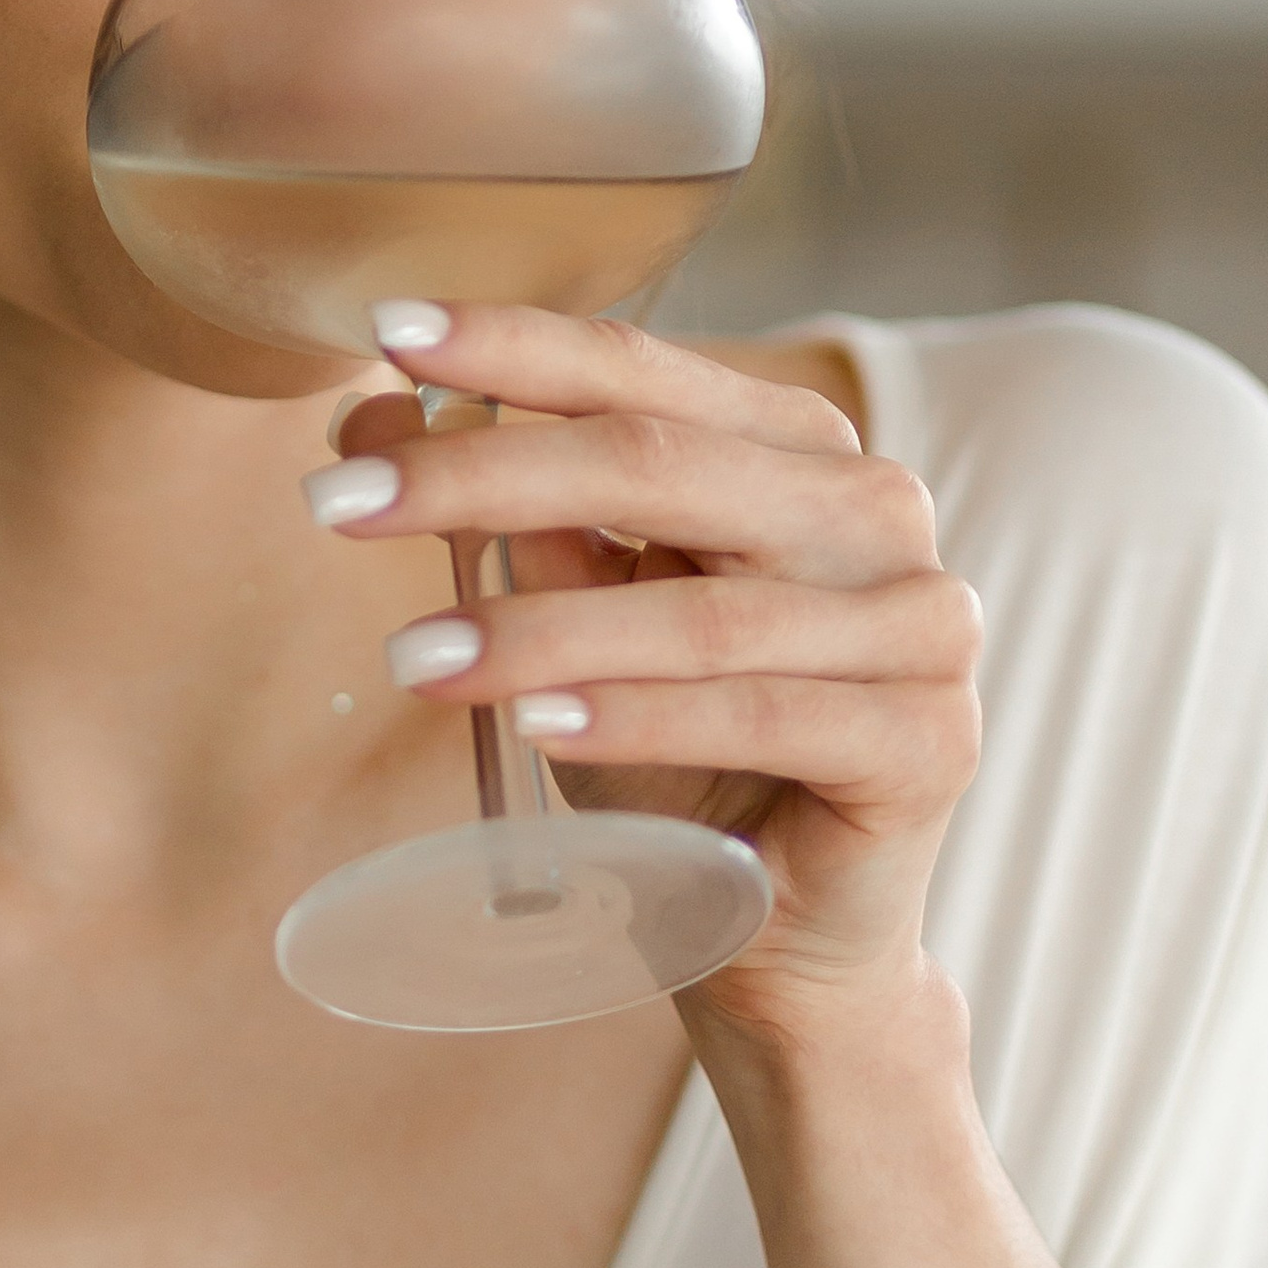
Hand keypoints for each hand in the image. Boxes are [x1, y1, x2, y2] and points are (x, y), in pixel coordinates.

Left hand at [305, 303, 982, 1043]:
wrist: (787, 931)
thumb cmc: (677, 757)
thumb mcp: (573, 623)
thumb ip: (504, 518)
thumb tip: (368, 422)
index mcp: (794, 449)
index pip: (642, 373)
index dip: (513, 347)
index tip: (386, 336)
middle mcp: (874, 510)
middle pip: (657, 466)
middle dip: (483, 477)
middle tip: (340, 505)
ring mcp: (919, 623)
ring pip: (697, 612)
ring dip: (536, 632)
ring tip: (410, 658)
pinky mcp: (927, 742)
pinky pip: (756, 715)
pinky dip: (634, 718)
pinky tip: (532, 727)